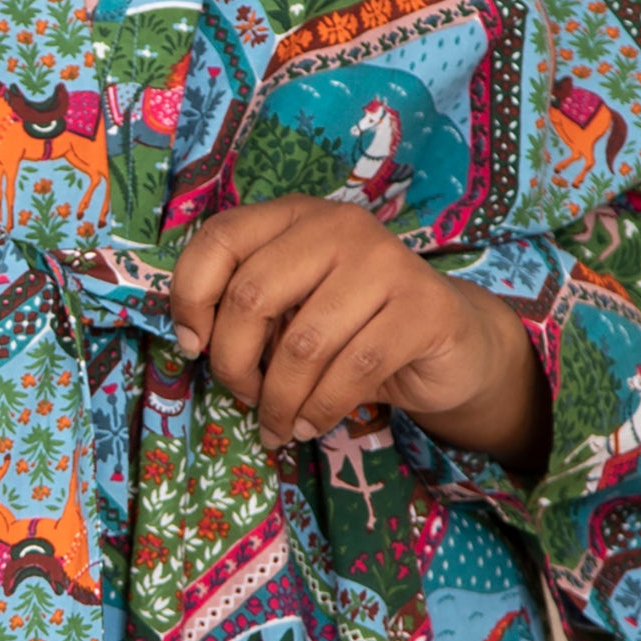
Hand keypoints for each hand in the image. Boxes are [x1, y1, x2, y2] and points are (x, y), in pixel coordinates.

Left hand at [169, 196, 550, 475]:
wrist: (449, 345)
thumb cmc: (354, 327)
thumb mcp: (293, 307)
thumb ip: (248, 307)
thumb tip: (192, 340)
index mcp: (296, 216)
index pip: (221, 238)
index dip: (191, 296)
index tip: (192, 346)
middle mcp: (339, 226)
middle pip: (251, 295)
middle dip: (233, 362)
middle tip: (243, 396)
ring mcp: (386, 261)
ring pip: (301, 344)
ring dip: (278, 399)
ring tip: (276, 425)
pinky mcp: (423, 307)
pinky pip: (351, 371)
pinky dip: (319, 410)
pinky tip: (308, 424)